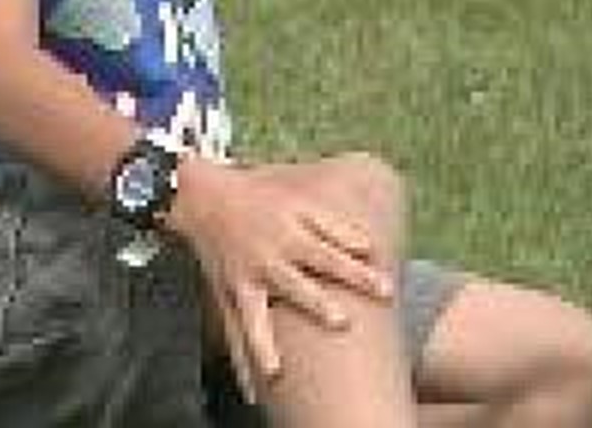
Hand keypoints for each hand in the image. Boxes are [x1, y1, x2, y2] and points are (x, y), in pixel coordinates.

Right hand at [164, 157, 396, 400]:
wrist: (205, 201)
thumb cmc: (264, 201)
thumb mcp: (302, 203)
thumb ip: (338, 226)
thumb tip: (371, 246)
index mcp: (290, 237)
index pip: (330, 257)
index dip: (358, 273)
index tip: (386, 288)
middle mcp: (267, 262)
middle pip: (297, 287)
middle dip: (319, 305)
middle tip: (344, 322)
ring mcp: (244, 283)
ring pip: (255, 317)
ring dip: (264, 344)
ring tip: (275, 371)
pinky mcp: (228, 298)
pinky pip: (233, 332)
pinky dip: (241, 361)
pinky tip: (252, 390)